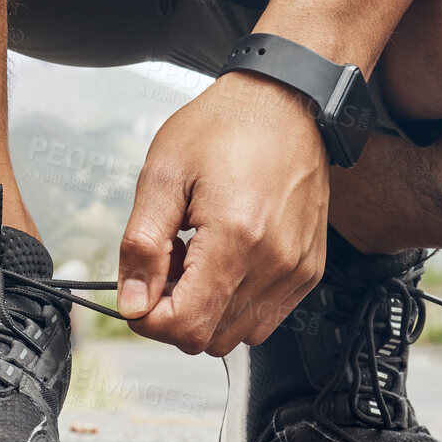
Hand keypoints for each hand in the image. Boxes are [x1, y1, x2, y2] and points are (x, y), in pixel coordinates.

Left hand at [117, 71, 328, 355]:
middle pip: (210, 339)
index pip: (186, 327)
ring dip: (207, 309)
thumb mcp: (163, 174)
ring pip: (238, 334)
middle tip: (168, 263)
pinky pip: (265, 317)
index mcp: (236, 238)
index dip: (149, 319)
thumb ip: (142, 244)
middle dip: (177, 313)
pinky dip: (237, 302)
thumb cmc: (226, 127)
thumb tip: (132, 302)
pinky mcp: (308, 270)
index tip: (138, 292)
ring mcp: (297, 271)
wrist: (287, 102)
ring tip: (198, 256)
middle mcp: (275, 263)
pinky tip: (226, 258)